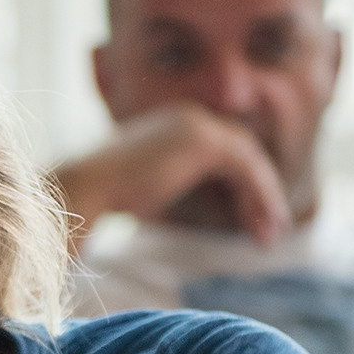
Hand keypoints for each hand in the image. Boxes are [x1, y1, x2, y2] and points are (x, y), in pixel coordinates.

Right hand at [51, 100, 291, 246]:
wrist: (84, 189)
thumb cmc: (100, 195)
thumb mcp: (142, 187)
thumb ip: (166, 184)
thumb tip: (169, 203)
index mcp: (173, 126)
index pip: (223, 151)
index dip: (241, 186)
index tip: (249, 218)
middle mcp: (188, 118)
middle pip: (241, 153)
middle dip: (259, 193)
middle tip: (269, 230)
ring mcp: (197, 125)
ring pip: (249, 160)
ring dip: (264, 198)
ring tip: (269, 236)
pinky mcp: (203, 142)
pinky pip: (246, 168)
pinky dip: (260, 195)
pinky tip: (262, 223)